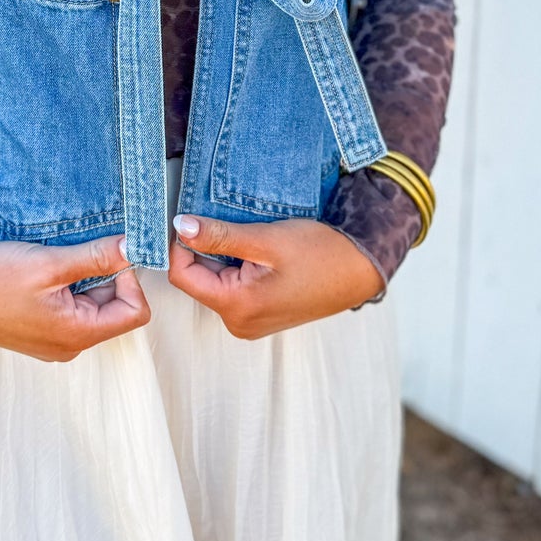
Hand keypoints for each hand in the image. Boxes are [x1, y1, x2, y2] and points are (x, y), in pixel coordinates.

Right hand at [0, 233, 149, 361]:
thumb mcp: (49, 263)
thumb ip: (96, 257)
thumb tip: (134, 248)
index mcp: (77, 334)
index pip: (135, 312)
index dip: (129, 279)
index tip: (107, 255)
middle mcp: (70, 346)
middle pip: (114, 308)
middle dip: (103, 276)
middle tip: (76, 254)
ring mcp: (54, 342)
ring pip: (92, 306)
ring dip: (83, 279)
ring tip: (54, 264)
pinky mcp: (41, 333)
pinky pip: (71, 309)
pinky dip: (66, 287)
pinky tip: (43, 274)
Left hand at [166, 214, 384, 338]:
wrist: (360, 270)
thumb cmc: (320, 253)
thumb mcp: (266, 239)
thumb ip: (220, 235)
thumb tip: (180, 227)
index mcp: (237, 307)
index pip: (183, 276)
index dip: (182, 245)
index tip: (192, 217)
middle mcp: (239, 323)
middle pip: (199, 280)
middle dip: (205, 249)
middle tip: (226, 221)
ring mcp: (251, 323)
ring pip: (216, 283)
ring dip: (223, 257)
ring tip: (247, 236)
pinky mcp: (262, 316)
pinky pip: (234, 289)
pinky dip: (237, 267)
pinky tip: (257, 251)